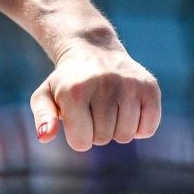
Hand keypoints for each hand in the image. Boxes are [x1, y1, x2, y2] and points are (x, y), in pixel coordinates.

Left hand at [30, 46, 161, 151]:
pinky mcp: (150, 87)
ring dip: (116, 130)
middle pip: (103, 138)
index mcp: (74, 91)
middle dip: (96, 132)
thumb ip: (43, 117)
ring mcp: (129, 85)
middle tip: (93, 111)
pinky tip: (128, 111)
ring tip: (109, 110)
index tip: (77, 121)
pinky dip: (138, 128)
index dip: (78, 137)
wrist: (94, 52)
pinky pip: (147, 129)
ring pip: (125, 136)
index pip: (81, 142)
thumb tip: (45, 136)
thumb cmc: (67, 82)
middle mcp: (103, 85)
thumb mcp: (45, 96)